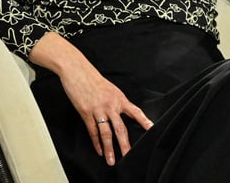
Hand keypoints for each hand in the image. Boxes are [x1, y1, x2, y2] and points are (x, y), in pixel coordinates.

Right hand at [29, 32, 151, 165]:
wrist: (77, 70)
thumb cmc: (92, 78)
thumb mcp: (110, 88)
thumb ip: (116, 102)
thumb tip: (120, 113)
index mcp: (119, 98)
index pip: (135, 112)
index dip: (144, 121)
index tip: (152, 129)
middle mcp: (111, 105)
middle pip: (120, 128)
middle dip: (125, 144)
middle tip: (128, 155)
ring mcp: (98, 109)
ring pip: (106, 133)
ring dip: (109, 149)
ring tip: (111, 160)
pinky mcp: (86, 112)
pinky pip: (93, 130)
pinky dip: (96, 142)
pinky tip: (99, 150)